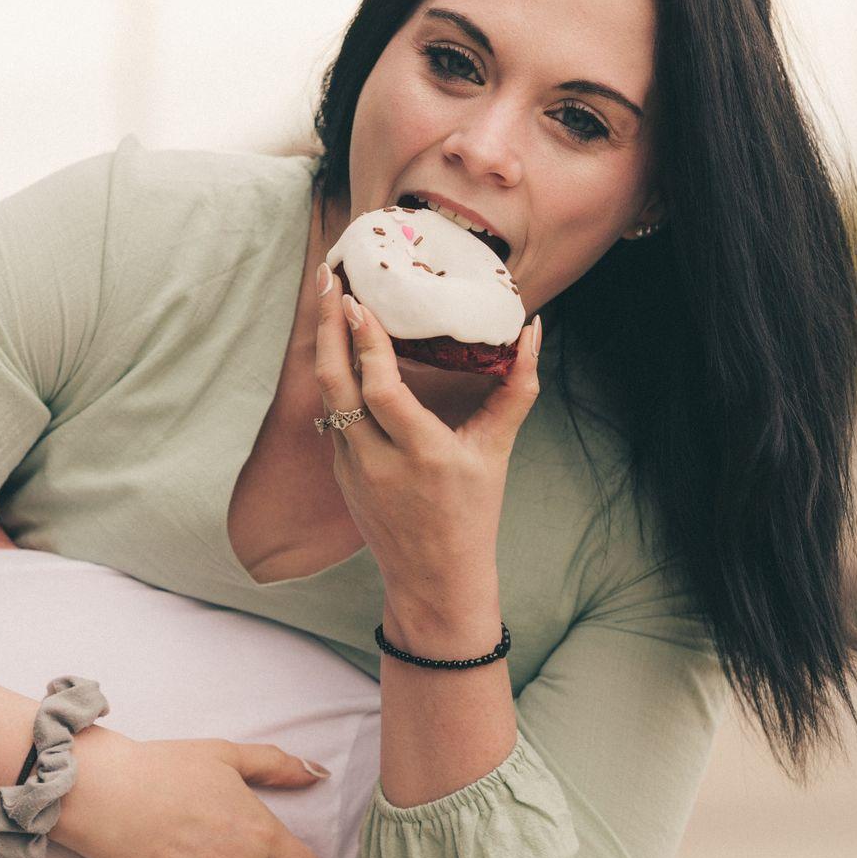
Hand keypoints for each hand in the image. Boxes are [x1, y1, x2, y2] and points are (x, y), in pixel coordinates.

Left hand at [313, 267, 541, 638]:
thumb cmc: (473, 513)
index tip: (358, 300)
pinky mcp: (339, 472)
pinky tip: (336, 346)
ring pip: (326, 397)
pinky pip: (332, 415)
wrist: (434, 577)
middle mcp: (378, 460)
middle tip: (329, 279)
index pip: (381, 389)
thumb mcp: (497, 451)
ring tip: (329, 300)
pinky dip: (332, 377)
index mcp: (422, 453)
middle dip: (328, 326)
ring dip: (324, 346)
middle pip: (337, 384)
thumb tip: (532, 331)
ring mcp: (352, 468)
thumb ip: (517, 389)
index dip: (366, 343)